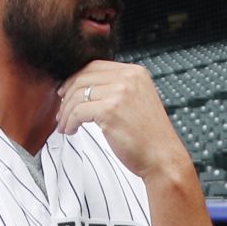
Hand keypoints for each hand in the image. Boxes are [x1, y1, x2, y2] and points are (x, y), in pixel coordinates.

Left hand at [57, 62, 190, 185]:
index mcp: (136, 73)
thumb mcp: (138, 102)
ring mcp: (119, 93)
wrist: (163, 159)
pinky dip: (70, 122)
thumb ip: (118, 90)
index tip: (66, 92)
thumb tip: (86, 89)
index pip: (95, 66)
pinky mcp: (110, 110)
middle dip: (67, 96)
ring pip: (78, 94)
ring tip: (66, 125)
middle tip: (62, 111)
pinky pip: (78, 111)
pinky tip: (71, 130)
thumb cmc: (150, 138)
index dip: (76, 78)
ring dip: (67, 111)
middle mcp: (128, 78)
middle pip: (83, 77)